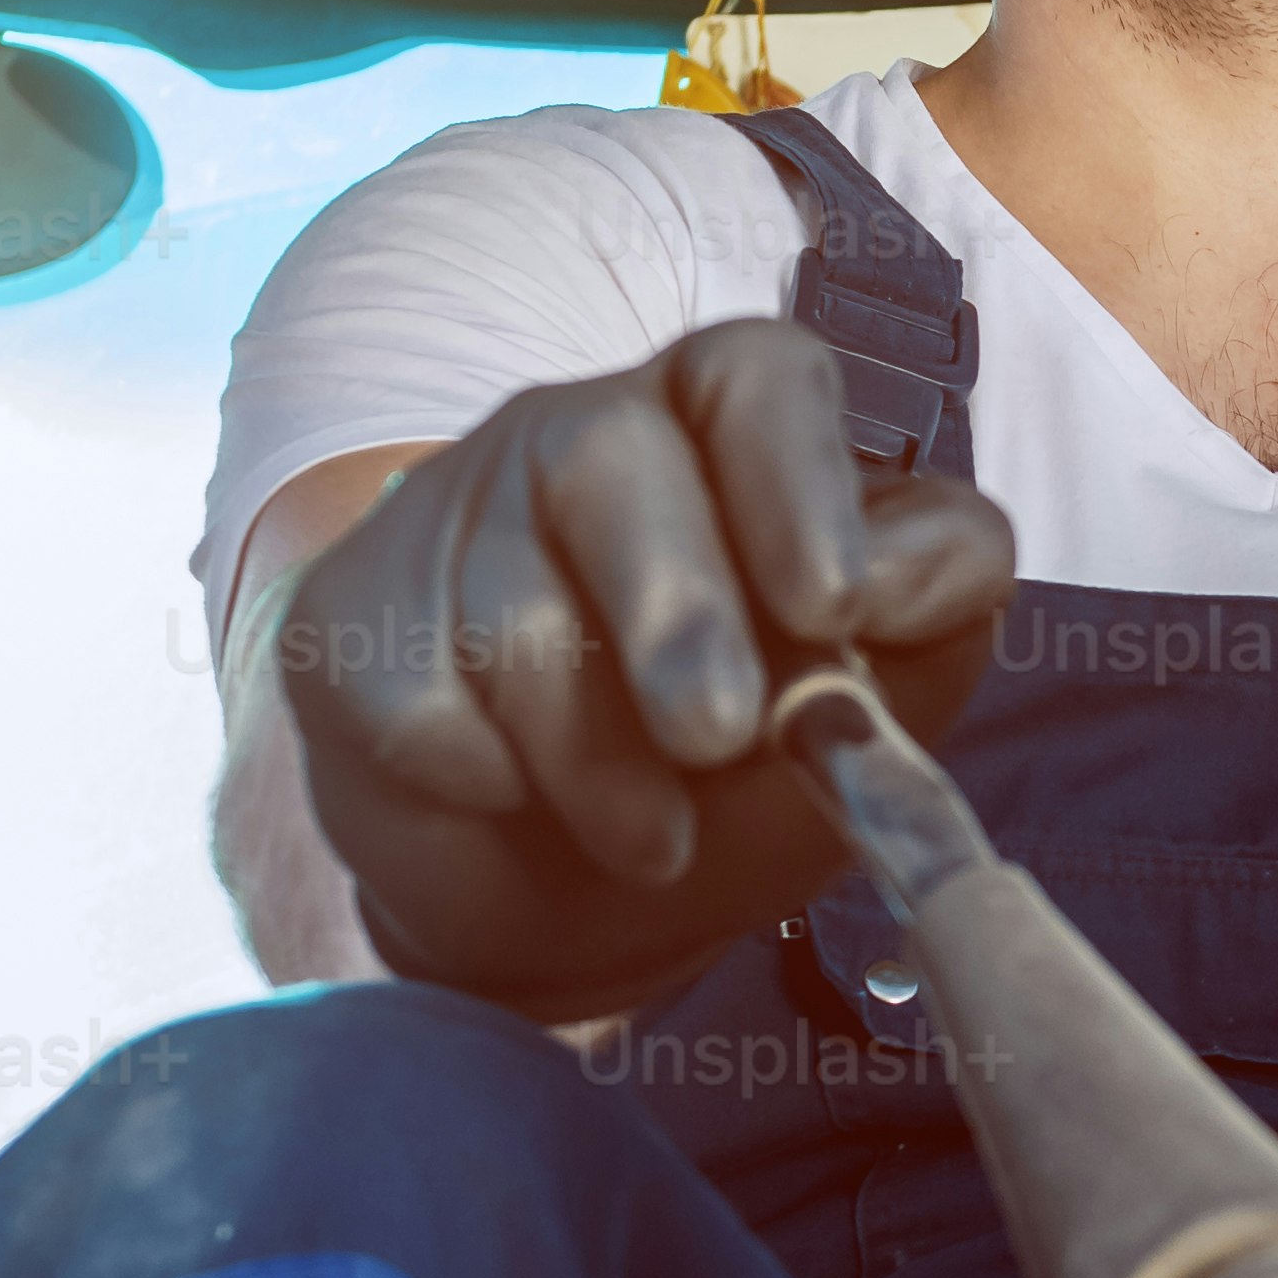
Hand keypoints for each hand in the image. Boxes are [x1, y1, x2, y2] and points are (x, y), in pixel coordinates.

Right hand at [274, 321, 1015, 1020]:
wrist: (563, 901)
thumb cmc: (738, 778)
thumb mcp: (871, 705)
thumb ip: (926, 620)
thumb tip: (893, 578)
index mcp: (723, 430)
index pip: (760, 377)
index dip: (800, 479)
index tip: (835, 604)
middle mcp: (583, 436)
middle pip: (610, 453)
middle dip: (675, 609)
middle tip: (720, 735)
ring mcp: (453, 514)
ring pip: (509, 603)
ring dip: (593, 756)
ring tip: (651, 841)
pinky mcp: (352, 618)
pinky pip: (408, 691)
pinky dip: (479, 776)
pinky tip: (512, 799)